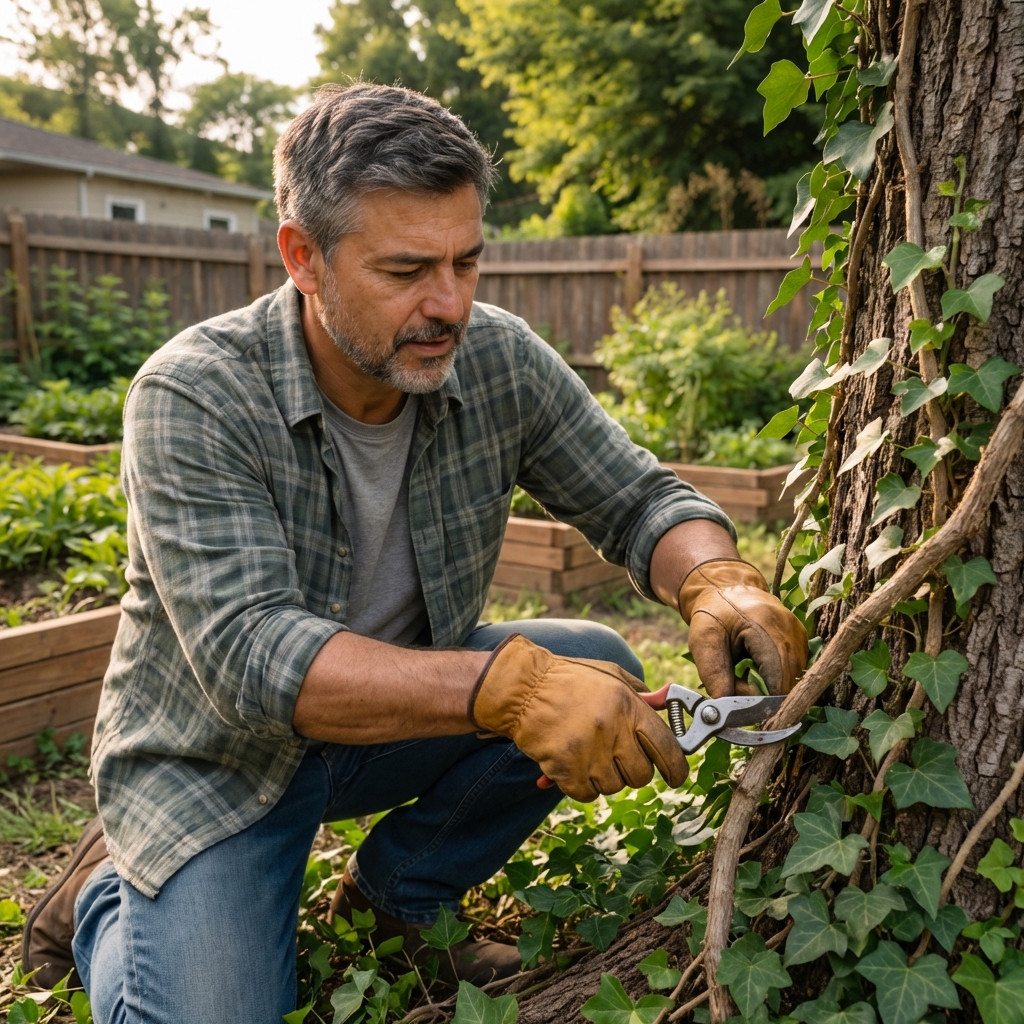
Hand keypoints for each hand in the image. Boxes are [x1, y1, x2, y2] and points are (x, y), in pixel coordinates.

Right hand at [470, 634, 687, 801]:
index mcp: (627, 705)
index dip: (676, 767)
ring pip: (613, 786)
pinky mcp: (565, 770)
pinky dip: (581, 784)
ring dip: (604, 776)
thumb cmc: (569, 680)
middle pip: (641, 775)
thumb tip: (671, 706)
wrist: (522, 689)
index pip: (667, 748)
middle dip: (633, 770)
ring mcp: (587, 753)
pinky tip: (572, 762)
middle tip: (617, 756)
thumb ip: (642, 695)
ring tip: (588, 751)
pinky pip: (587, 794)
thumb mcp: (610, 676)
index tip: (676, 775)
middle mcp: (611, 730)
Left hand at [678, 559, 807, 697]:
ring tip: (751, 686)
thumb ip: (715, 677)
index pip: (779, 675)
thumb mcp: (703, 643)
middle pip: (791, 680)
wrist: (725, 589)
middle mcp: (790, 627)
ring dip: (776, 690)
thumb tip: (734, 709)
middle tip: (748, 708)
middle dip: (772, 700)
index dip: (769, 703)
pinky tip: (762, 676)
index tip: (754, 719)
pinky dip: (781, 679)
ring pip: (796, 677)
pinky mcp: (801, 638)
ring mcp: (799, 632)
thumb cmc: (712, 615)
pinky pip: (797, 669)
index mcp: (765, 625)